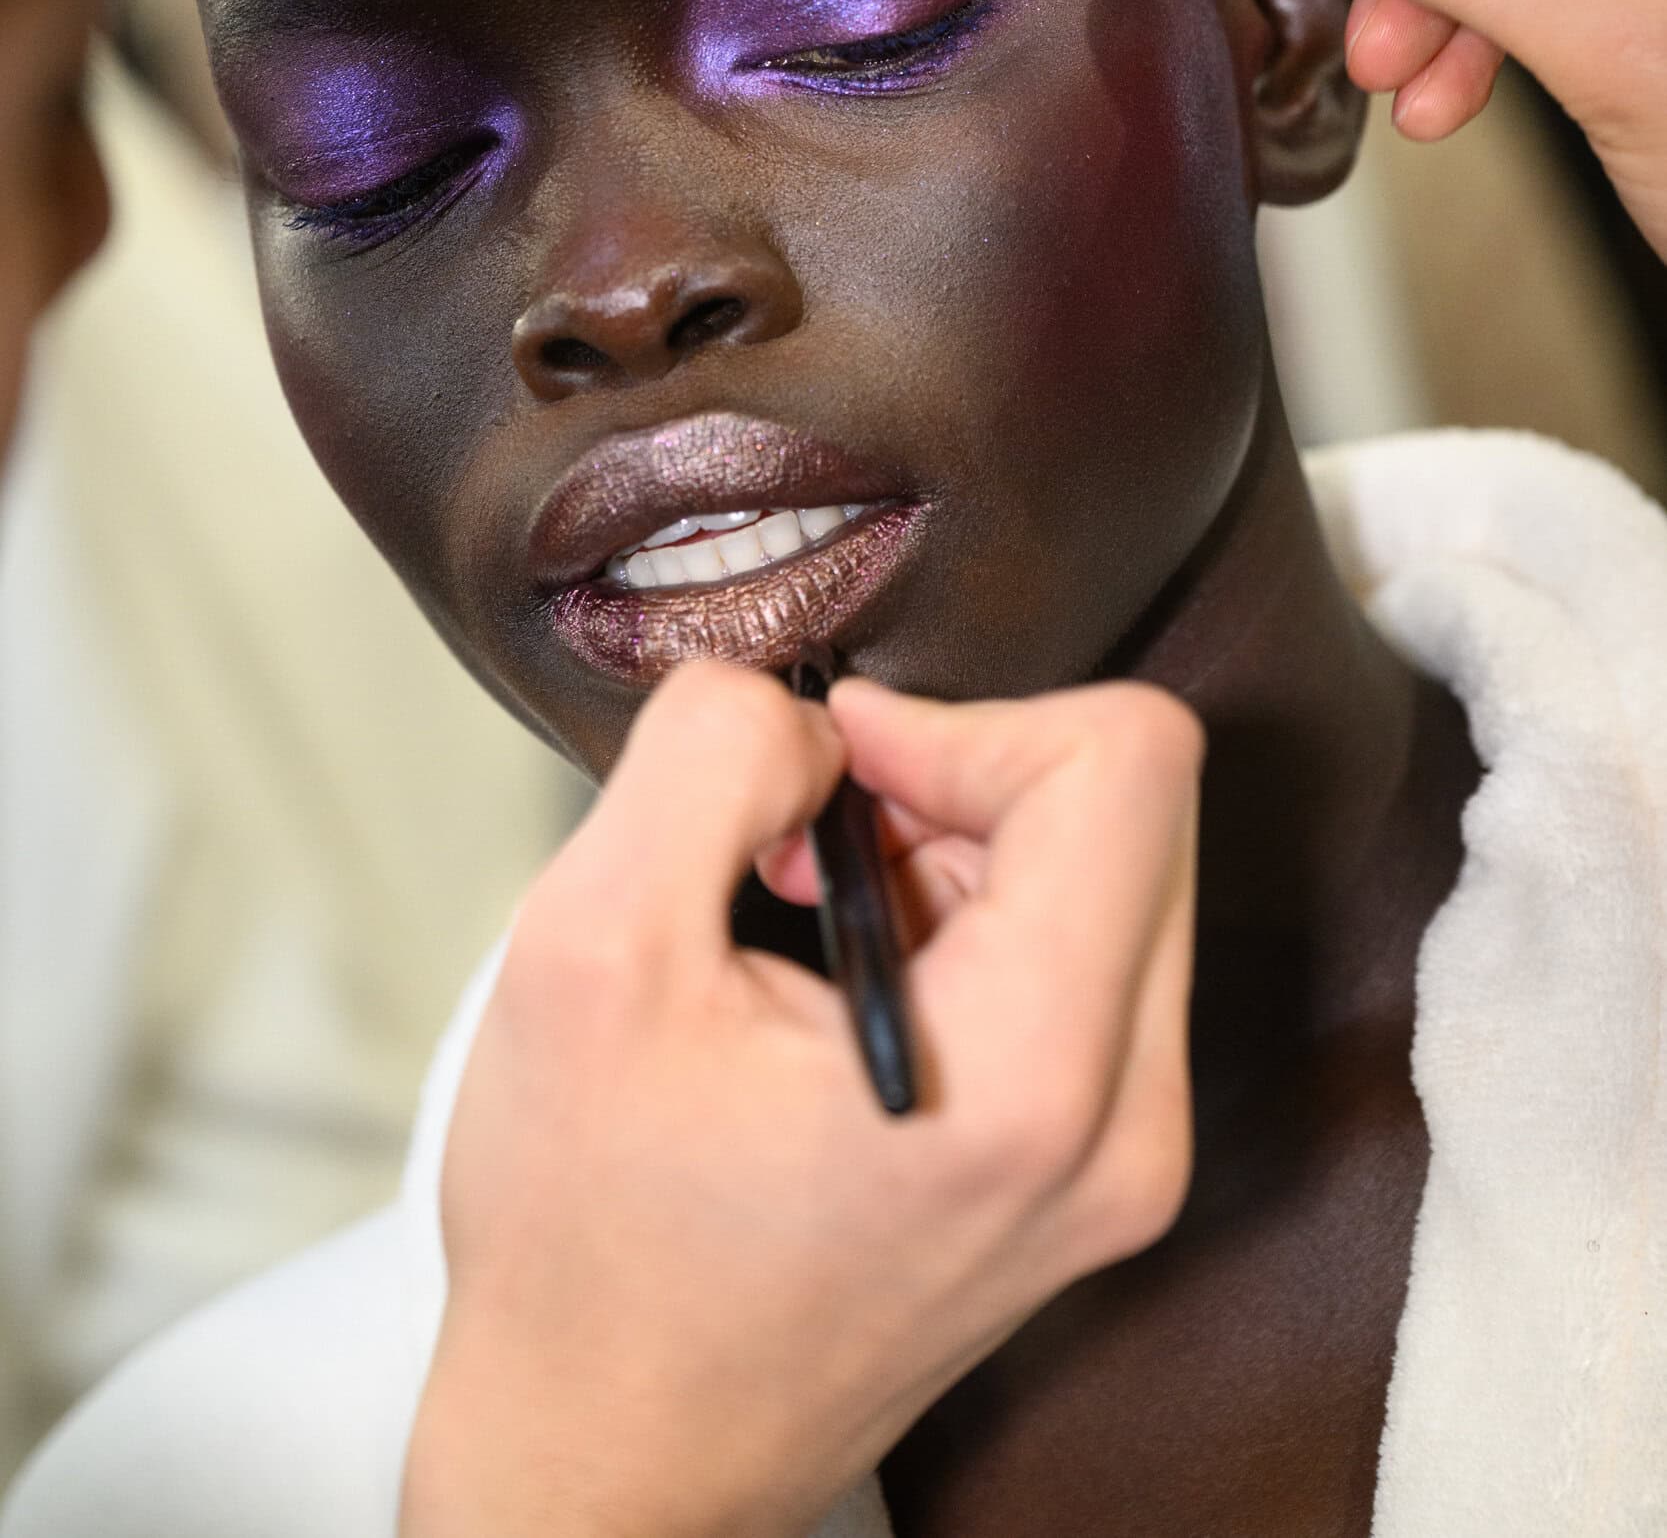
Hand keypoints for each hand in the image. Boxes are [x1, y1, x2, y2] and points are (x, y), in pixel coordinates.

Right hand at [401, 661, 1199, 1537]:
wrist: (612, 1468)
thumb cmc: (589, 1250)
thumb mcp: (588, 949)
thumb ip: (710, 759)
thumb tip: (814, 711)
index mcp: (1035, 1073)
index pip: (1127, 760)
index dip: (962, 719)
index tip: (831, 778)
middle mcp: (1127, 1124)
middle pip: (1134, 805)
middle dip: (960, 778)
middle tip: (799, 848)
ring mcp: (1127, 1161)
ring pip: (1115, 869)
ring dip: (958, 846)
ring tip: (802, 921)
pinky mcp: (1100, 1172)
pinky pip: (1089, 955)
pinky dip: (971, 917)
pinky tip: (844, 976)